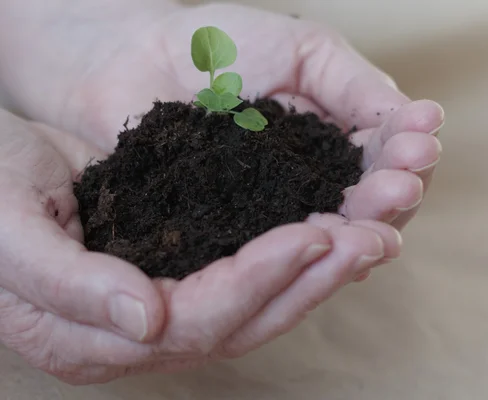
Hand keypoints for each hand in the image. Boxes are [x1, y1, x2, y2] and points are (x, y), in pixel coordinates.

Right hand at [0, 108, 402, 383]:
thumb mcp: (6, 232)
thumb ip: (68, 284)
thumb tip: (146, 320)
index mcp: (94, 335)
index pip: (197, 318)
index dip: (258, 280)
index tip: (314, 234)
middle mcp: (139, 330)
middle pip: (243, 319)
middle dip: (312, 280)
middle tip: (373, 239)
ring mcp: (163, 303)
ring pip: (257, 300)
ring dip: (317, 270)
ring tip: (371, 235)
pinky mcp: (180, 267)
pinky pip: (248, 270)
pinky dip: (292, 251)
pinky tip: (331, 227)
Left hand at [2, 1, 443, 231]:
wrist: (133, 58)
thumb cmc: (220, 45)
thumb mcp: (306, 51)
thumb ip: (359, 87)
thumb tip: (425, 120)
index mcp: (335, 139)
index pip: (386, 156)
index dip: (406, 152)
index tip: (421, 141)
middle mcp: (313, 182)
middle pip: (367, 201)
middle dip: (393, 193)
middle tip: (404, 183)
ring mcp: (278, 210)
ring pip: (333, 228)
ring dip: (365, 223)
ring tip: (387, 204)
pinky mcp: (238, 233)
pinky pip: (280, 247)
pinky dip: (312, 248)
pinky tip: (336, 241)